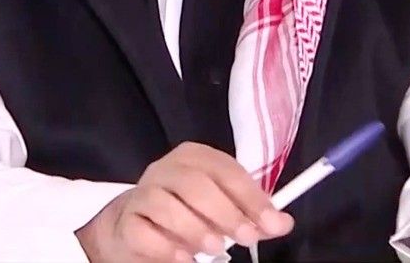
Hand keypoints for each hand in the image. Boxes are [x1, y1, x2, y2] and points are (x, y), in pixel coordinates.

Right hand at [76, 142, 293, 262]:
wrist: (134, 226)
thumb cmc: (187, 212)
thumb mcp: (222, 210)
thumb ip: (251, 215)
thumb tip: (282, 223)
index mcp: (194, 158)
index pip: (226, 170)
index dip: (251, 197)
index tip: (271, 223)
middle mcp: (166, 169)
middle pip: (195, 184)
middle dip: (225, 212)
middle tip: (245, 238)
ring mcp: (142, 193)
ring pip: (165, 204)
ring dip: (194, 229)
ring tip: (214, 249)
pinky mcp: (126, 221)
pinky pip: (142, 231)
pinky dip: (166, 247)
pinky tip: (184, 258)